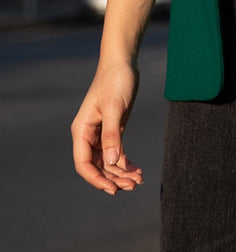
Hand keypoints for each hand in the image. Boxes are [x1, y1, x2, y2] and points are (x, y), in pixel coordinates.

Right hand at [71, 62, 143, 194]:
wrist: (123, 63)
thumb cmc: (116, 81)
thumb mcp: (116, 107)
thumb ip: (112, 134)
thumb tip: (111, 162)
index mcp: (82, 130)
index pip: (84, 163)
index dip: (97, 179)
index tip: (113, 189)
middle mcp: (88, 135)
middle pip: (97, 165)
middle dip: (114, 178)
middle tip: (133, 186)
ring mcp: (101, 133)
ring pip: (108, 161)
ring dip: (121, 172)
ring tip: (139, 180)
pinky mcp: (113, 129)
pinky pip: (116, 152)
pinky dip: (125, 162)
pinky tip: (137, 170)